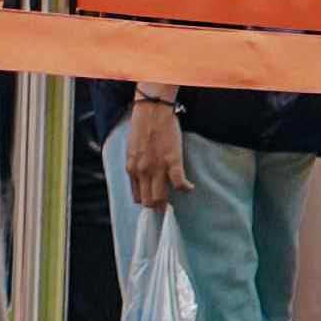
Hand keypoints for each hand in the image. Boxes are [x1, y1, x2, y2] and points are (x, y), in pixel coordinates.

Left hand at [121, 94, 187, 212]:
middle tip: (165, 208)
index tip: (152, 203)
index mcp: (132, 168)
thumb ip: (135, 165)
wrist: (151, 111)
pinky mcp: (172, 161)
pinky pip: (179, 182)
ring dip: (168, 203)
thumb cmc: (141, 127)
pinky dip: (185, 188)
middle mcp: (142, 171)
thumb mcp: (131, 149)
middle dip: (157, 207)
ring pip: (161, 197)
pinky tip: (189, 188)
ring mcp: (157, 168)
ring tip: (175, 203)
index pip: (137, 196)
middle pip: (148, 201)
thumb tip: (140, 176)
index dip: (145, 202)